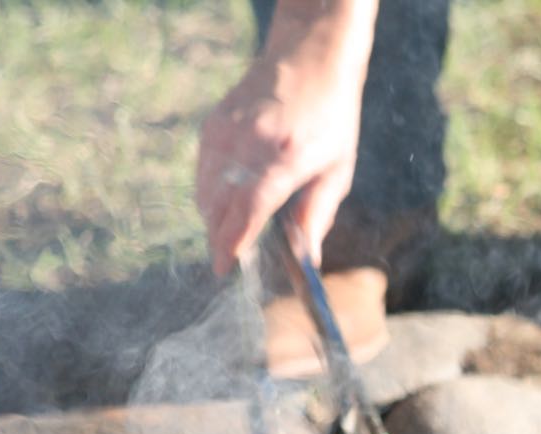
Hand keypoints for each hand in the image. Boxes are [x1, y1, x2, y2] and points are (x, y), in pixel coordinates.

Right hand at [196, 0, 377, 274]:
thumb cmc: (332, 119)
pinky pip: (202, 171)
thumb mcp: (338, 171)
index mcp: (287, 156)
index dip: (235, 240)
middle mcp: (252, 142)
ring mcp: (228, 130)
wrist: (309, 59)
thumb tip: (308, 259)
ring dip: (211, 218)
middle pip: (222, 203)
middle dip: (219, 237)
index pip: (251, 206)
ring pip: (205, 189)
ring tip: (225, 238)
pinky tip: (221, 207)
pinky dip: (207, 194)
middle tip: (226, 262)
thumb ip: (318, 215)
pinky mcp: (214, 123)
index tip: (226, 266)